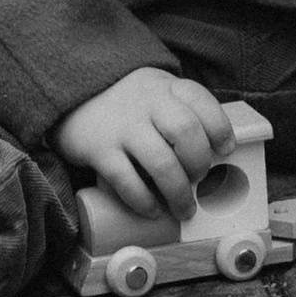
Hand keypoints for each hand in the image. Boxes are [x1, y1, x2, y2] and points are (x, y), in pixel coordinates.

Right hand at [54, 68, 238, 220]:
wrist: (70, 90)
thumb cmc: (126, 101)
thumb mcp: (156, 92)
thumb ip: (180, 112)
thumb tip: (214, 157)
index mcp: (165, 86)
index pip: (201, 101)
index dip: (220, 128)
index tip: (226, 151)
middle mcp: (146, 102)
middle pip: (186, 132)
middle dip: (199, 163)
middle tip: (200, 180)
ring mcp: (122, 125)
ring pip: (161, 162)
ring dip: (178, 192)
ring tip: (184, 209)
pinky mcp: (98, 149)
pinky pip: (126, 180)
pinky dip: (144, 201)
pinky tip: (152, 210)